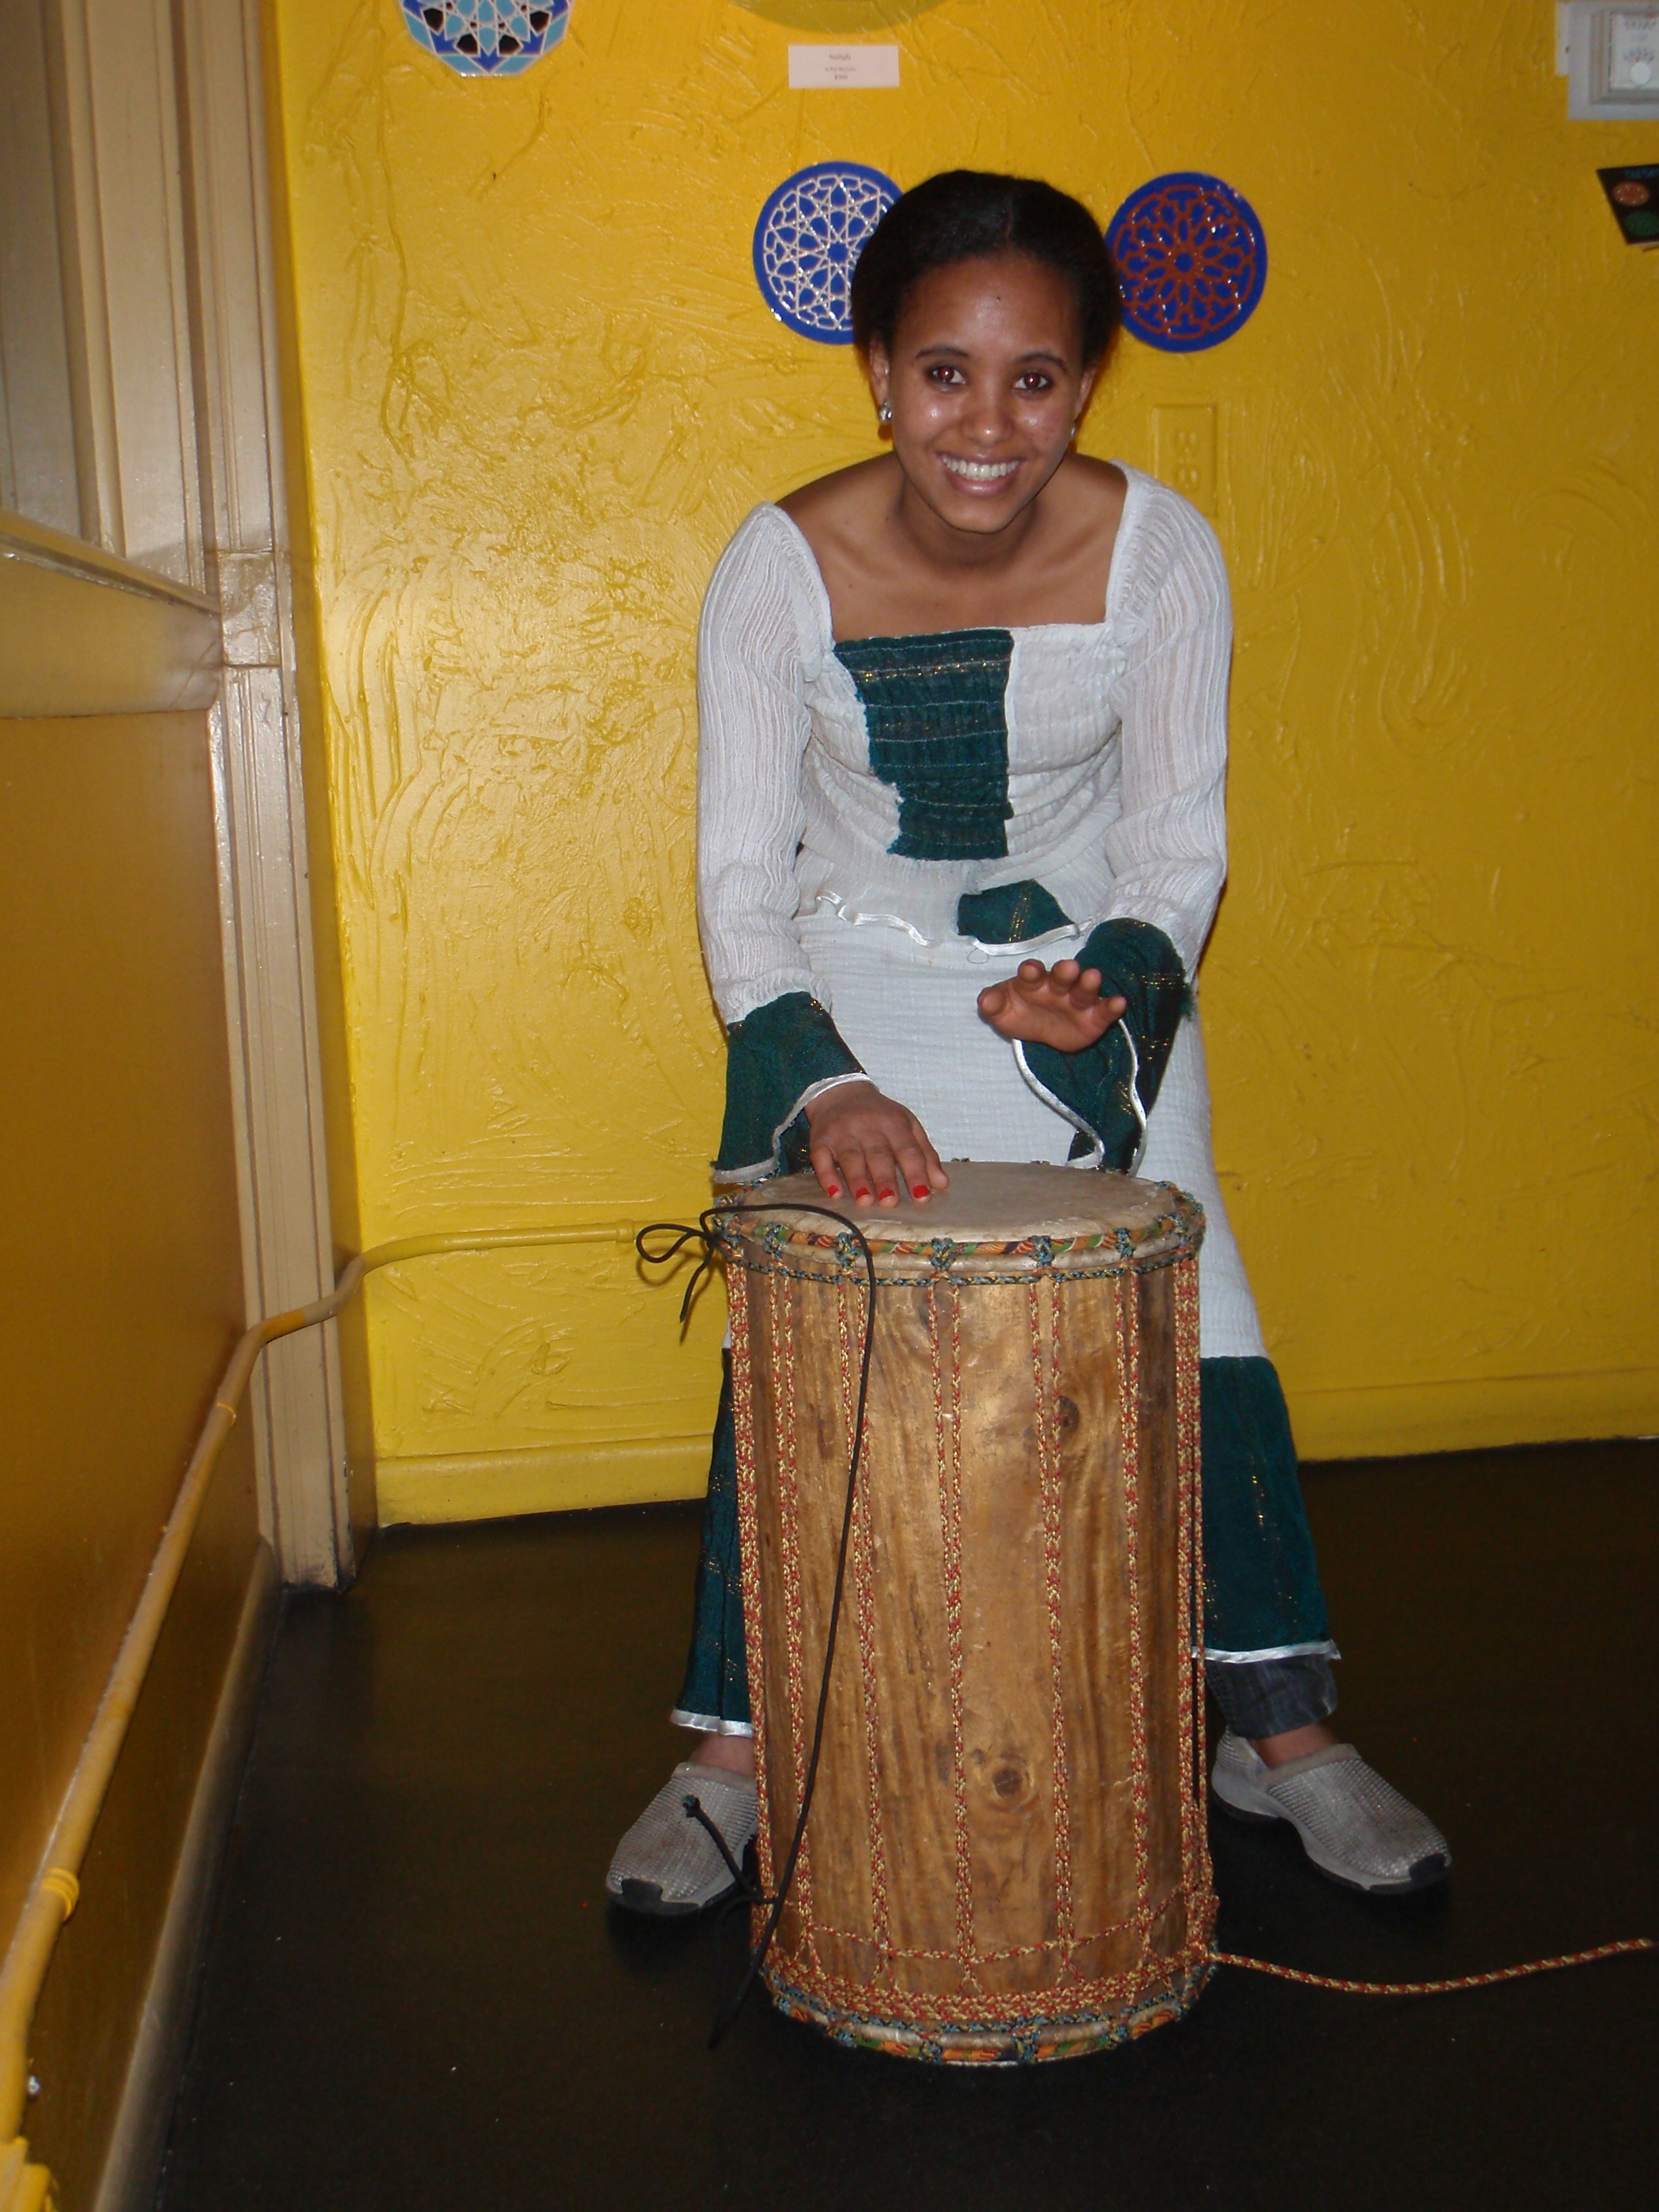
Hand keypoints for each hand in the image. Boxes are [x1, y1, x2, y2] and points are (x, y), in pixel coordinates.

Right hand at [805, 1080, 949, 1208]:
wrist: (841, 1092)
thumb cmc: (880, 1116)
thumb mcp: (908, 1126)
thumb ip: (925, 1154)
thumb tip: (942, 1184)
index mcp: (895, 1123)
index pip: (908, 1150)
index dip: (916, 1172)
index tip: (922, 1196)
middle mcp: (868, 1126)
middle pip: (878, 1154)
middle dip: (885, 1178)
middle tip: (891, 1202)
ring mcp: (843, 1132)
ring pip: (850, 1156)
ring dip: (857, 1179)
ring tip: (865, 1201)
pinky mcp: (820, 1139)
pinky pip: (821, 1157)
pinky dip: (826, 1175)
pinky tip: (834, 1193)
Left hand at [976, 959, 1126, 1051]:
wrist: (1041, 1032)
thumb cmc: (1020, 1013)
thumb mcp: (1001, 1013)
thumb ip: (992, 1004)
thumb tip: (985, 999)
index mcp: (1032, 982)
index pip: (1031, 973)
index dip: (1030, 971)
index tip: (1030, 971)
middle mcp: (1057, 987)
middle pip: (1061, 977)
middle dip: (1064, 972)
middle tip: (1068, 967)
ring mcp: (1077, 1001)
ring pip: (1084, 990)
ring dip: (1088, 983)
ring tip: (1093, 977)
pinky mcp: (1094, 1018)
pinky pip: (1104, 1011)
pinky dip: (1112, 1006)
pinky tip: (1119, 1002)